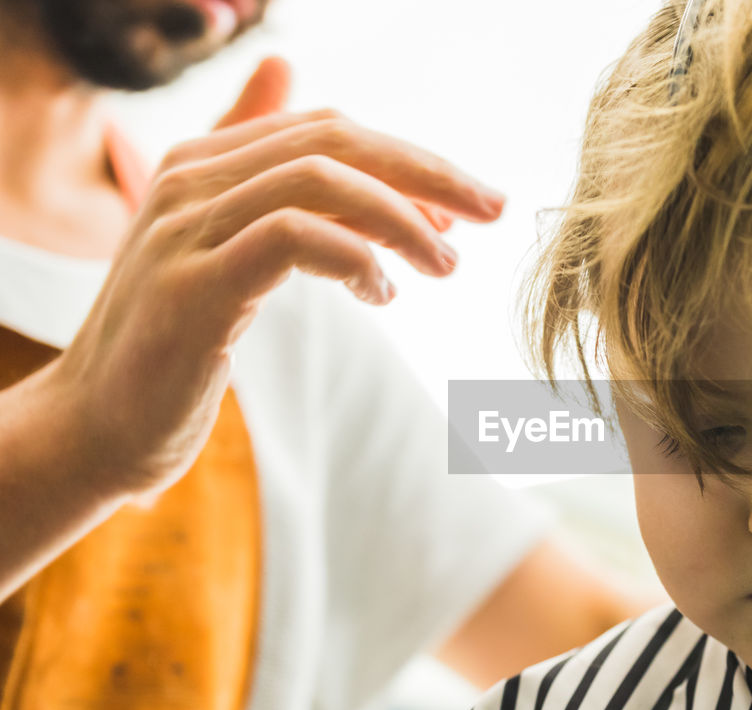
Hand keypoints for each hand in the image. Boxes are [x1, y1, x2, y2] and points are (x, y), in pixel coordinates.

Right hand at [51, 56, 503, 498]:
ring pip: (319, 181)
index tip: (466, 204)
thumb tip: (290, 78)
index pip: (329, 130)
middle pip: (334, 141)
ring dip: (402, 219)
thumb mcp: (222, 246)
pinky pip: (293, 239)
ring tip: (445, 263)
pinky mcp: (193, 286)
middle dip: (426, 173)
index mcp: (204, 162)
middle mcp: (190, 179)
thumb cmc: (175, 341)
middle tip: (490, 212)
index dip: (408, 160)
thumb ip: (263, 172)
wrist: (98, 425)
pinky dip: (356, 257)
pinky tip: (383, 293)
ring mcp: (186, 229)